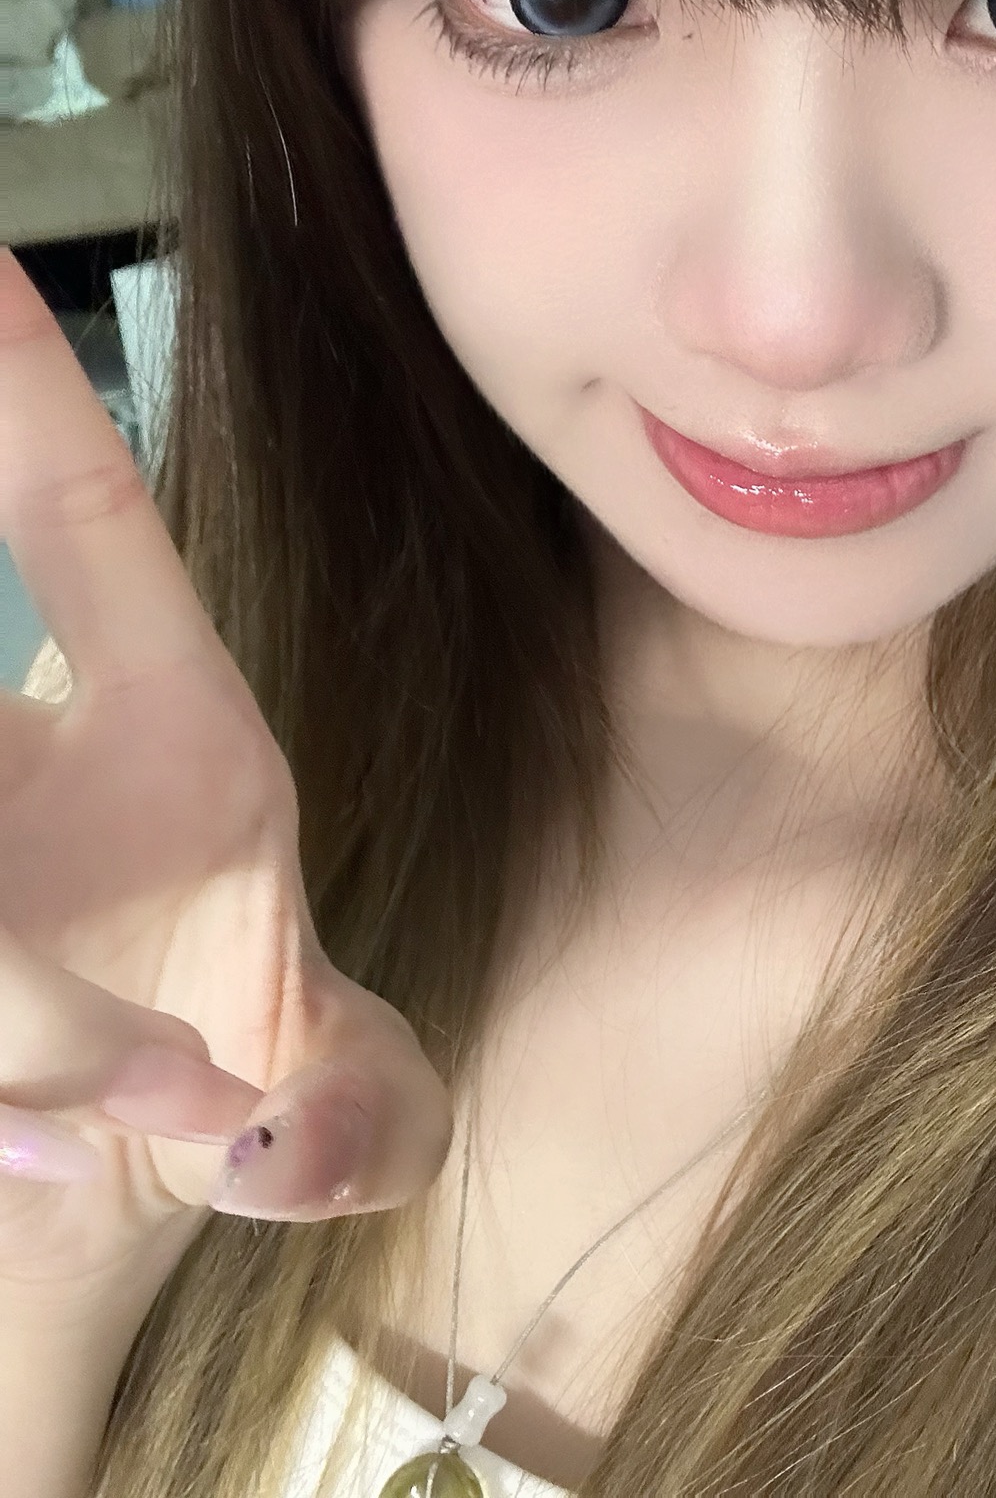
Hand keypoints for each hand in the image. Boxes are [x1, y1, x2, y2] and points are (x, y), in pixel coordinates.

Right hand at [0, 248, 450, 1322]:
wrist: (93, 1199)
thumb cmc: (240, 1085)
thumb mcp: (343, 1102)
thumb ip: (360, 1113)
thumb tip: (284, 1145)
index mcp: (176, 732)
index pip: (88, 528)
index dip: (25, 396)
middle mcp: (24, 761)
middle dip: (43, 995)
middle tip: (167, 1086)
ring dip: (40, 1060)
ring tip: (123, 1147)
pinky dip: (4, 1101)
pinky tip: (38, 1162)